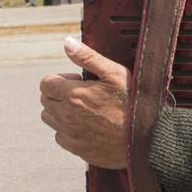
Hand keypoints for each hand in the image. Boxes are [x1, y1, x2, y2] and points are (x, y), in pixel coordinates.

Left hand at [39, 37, 129, 169]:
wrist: (146, 138)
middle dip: (59, 93)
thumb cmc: (133, 103)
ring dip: (60, 111)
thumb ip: (87, 57)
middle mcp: (67, 116)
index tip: (77, 81)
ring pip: (49, 118)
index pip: (45, 83)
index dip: (60, 79)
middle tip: (83, 93)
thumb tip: (66, 42)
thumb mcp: (115, 73)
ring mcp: (70, 135)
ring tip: (83, 109)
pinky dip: (67, 129)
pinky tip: (87, 125)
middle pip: (45, 100)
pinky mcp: (75, 149)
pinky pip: (59, 136)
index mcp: (74, 95)